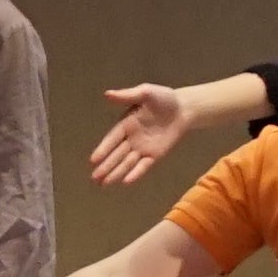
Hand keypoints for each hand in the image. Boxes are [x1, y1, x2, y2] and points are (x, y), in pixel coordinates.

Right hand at [86, 78, 207, 187]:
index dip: (103, 149)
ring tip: (103, 184)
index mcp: (126, 124)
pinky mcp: (155, 155)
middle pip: (116, 155)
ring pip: (127, 163)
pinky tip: (126, 182)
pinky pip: (144, 166)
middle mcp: (131, 139)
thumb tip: (107, 94)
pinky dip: (136, 173)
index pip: (112, 139)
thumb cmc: (164, 98)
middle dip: (105, 166)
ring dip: (116, 173)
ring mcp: (143, 148)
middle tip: (93, 178)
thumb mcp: (145, 92)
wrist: (184, 108)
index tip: (93, 160)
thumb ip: (127, 95)